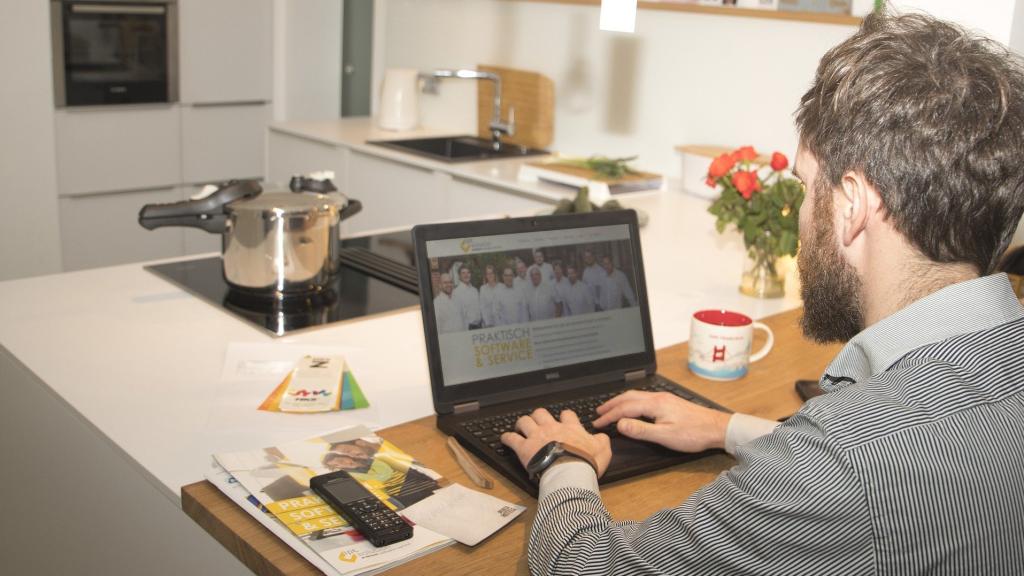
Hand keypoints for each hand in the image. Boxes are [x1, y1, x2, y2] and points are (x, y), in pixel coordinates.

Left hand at [500, 408, 611, 476]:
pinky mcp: (524, 448)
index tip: (563, 420)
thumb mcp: (603, 450)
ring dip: (522, 423)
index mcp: (570, 428)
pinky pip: (511, 438)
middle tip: (538, 422)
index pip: (567, 414)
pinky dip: (507, 438)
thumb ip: (601, 440)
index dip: (564, 416)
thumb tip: (600, 437)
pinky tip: (504, 438)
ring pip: (525, 421)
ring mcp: (536, 436)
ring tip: (520, 427)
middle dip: (538, 416)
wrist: (570, 472)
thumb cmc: (586, 462)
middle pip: (541, 413)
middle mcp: (552, 428)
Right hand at [592, 391, 730, 452]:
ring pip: (636, 396)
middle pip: (628, 397)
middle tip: (598, 412)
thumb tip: (620, 424)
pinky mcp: (669, 402)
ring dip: (621, 402)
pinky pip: (644, 398)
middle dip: (611, 404)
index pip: (625, 408)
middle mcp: (658, 397)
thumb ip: (641, 430)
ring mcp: (664, 398)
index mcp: (655, 404)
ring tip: (611, 409)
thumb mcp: (665, 436)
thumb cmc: (694, 433)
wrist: (717, 428)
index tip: (597, 423)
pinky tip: (633, 408)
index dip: (609, 416)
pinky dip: (631, 402)